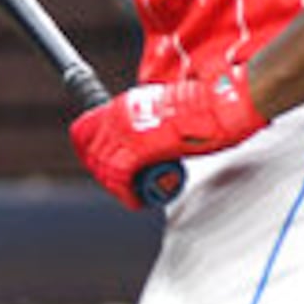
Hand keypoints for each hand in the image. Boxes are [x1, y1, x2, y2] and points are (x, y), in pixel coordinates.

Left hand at [70, 72, 261, 203]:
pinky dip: (129, 195)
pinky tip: (140, 200)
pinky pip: (121, 180)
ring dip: (118, 187)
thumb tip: (143, 145)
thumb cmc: (203, 108)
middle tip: (121, 186)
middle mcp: (119, 115)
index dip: (89, 151)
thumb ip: (147, 124)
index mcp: (124, 104)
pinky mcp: (137, 150)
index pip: (84, 129)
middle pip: (91, 152)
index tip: (101, 165)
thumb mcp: (164, 111)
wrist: (218, 104)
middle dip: (104, 174)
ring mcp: (126, 132)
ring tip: (135, 194)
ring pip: (104, 168)